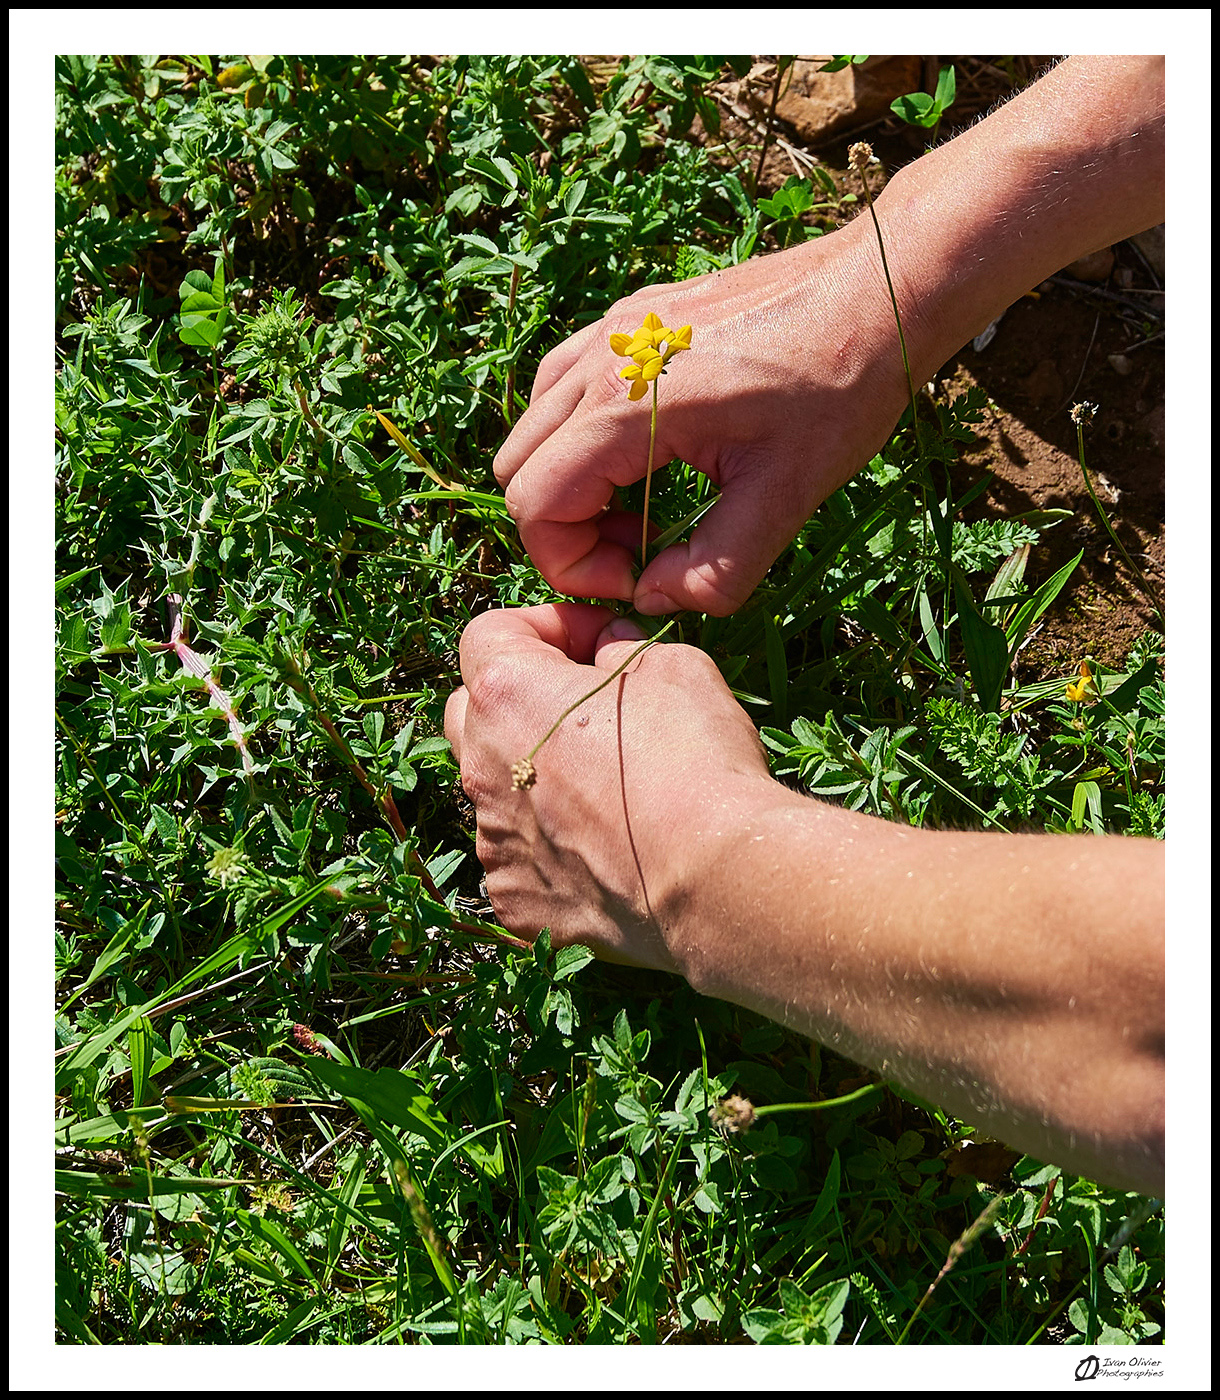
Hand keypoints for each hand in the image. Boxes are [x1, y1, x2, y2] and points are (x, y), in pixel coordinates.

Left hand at [443, 603, 774, 969]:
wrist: (713, 879)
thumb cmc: (692, 759)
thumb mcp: (671, 667)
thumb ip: (623, 648)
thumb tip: (609, 650)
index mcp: (506, 695)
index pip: (490, 633)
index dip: (545, 627)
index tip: (597, 641)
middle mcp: (480, 767)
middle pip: (472, 714)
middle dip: (519, 700)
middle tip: (586, 709)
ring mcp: (494, 842)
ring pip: (497, 795)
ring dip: (537, 780)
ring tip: (608, 791)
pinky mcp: (515, 900)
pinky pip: (521, 861)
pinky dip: (554, 849)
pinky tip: (610, 851)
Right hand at [493, 220, 913, 615]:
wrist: (880, 288)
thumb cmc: (840, 388)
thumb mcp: (785, 497)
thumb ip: (714, 569)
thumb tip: (655, 598)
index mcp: (628, 407)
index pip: (534, 506)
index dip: (571, 565)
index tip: (637, 576)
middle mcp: (601, 361)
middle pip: (518, 468)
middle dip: (565, 529)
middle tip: (641, 549)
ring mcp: (610, 331)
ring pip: (535, 428)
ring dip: (570, 483)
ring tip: (645, 508)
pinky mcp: (630, 320)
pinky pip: (565, 388)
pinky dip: (583, 439)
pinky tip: (651, 457)